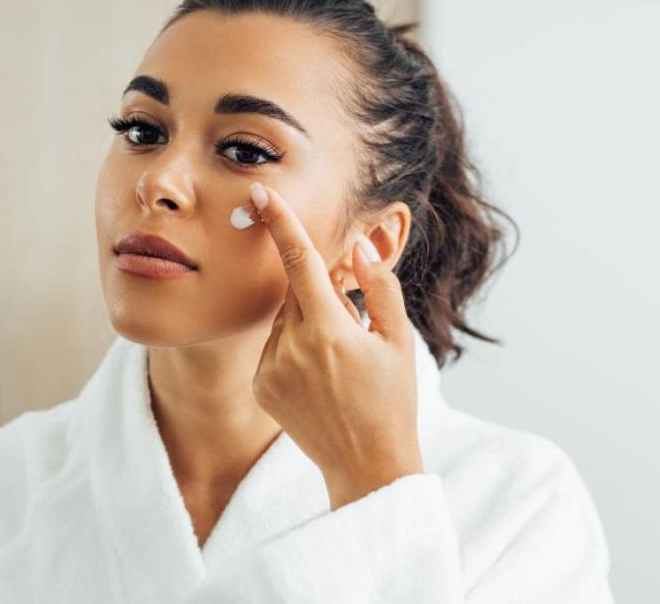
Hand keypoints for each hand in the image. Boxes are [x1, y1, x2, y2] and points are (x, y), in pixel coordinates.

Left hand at [246, 182, 421, 510]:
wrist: (366, 465)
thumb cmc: (392, 401)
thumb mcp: (399, 341)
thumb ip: (380, 288)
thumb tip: (360, 248)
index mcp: (328, 331)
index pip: (299, 263)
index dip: (280, 224)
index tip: (261, 194)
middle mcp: (291, 347)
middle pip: (295, 293)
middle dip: (319, 295)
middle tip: (351, 325)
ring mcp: (271, 369)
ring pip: (283, 320)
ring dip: (307, 323)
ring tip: (338, 363)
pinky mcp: (260, 386)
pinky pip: (272, 348)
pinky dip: (293, 348)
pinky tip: (319, 377)